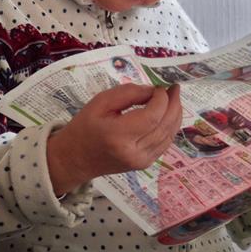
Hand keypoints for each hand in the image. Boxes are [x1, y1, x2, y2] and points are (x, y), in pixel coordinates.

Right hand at [47, 84, 181, 194]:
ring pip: (169, 135)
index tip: (158, 87)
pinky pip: (165, 143)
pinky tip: (168, 115)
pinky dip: (170, 127)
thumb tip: (152, 91)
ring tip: (173, 99)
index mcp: (118, 135)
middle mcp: (133, 152)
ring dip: (175, 115)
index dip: (161, 99)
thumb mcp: (100, 103)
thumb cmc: (84, 127)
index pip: (152, 116)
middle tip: (174, 88)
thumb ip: (127, 93)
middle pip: (165, 125)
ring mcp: (141, 161)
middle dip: (173, 104)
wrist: (75, 159)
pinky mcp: (145, 164)